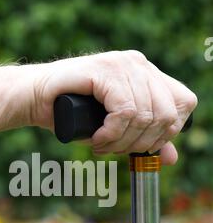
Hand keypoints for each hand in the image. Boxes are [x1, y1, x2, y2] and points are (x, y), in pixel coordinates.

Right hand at [31, 51, 197, 164]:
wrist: (37, 100)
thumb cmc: (74, 115)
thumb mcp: (117, 131)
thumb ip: (145, 139)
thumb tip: (172, 158)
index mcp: (148, 74)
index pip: (185, 103)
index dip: (168, 131)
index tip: (141, 145)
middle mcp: (140, 64)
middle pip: (167, 114)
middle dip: (142, 142)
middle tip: (116, 150)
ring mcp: (124, 64)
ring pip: (144, 116)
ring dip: (122, 141)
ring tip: (102, 146)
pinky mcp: (106, 70)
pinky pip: (125, 111)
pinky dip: (111, 133)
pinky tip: (97, 139)